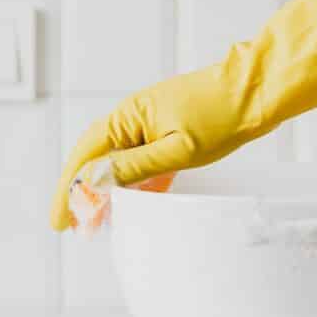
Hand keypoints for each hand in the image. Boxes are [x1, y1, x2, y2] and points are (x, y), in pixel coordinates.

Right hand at [51, 0, 316, 231]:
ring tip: (94, 222)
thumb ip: (135, 166)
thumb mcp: (177, 148)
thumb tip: (95, 180)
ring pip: (113, 162)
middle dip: (78, 194)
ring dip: (101, 191)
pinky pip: (136, 161)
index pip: (85, 157)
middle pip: (92, 160)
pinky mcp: (164, 132)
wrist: (256, 90)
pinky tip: (127, 203)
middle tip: (70, 226)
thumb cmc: (221, 115)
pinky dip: (127, 184)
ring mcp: (147, 124)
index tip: (60, 219)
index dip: (69, 190)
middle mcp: (130, 118)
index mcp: (127, 117)